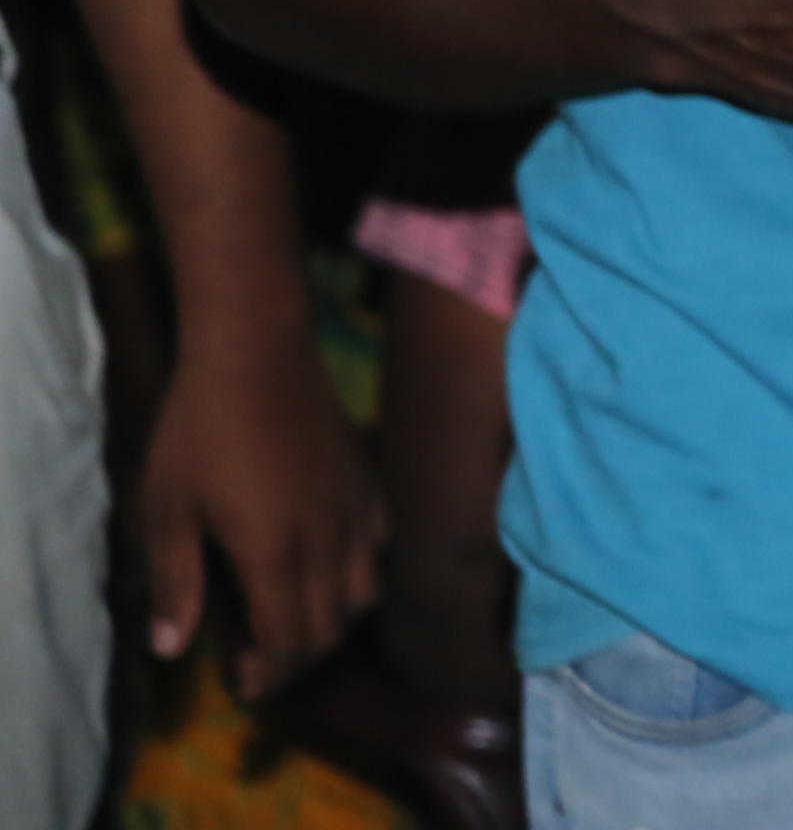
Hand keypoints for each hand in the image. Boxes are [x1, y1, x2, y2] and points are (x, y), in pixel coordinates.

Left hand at [143, 336, 381, 696]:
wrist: (257, 352)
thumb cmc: (199, 430)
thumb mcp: (167, 509)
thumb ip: (175, 582)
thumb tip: (174, 649)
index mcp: (274, 554)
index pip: (289, 642)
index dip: (270, 677)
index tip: (244, 686)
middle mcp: (327, 542)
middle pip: (330, 628)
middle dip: (297, 656)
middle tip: (258, 656)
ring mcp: (357, 511)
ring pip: (363, 593)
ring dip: (331, 620)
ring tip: (295, 614)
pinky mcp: (370, 482)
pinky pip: (380, 548)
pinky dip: (360, 573)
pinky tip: (331, 561)